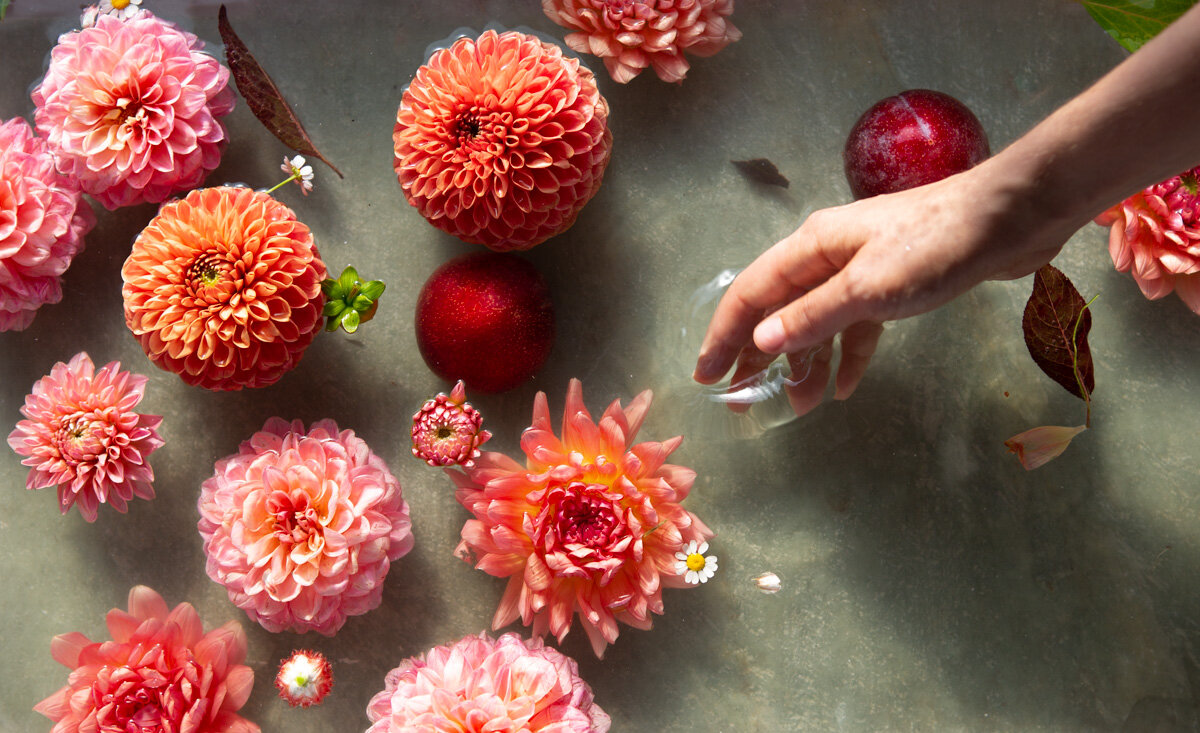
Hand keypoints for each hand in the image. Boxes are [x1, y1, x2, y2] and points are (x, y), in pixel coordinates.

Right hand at [692, 163, 1072, 416]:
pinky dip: (846, 356)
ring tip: (796, 405)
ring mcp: (861, 270)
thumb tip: (761, 342)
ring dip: (804, 364)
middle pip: (778, 310)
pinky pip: (856, 326)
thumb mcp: (868, 288)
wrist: (1009, 219)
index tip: (706, 377)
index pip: (750, 295)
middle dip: (758, 356)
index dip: (724, 336)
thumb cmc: (934, 246)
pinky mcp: (894, 285)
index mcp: (811, 248)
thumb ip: (814, 317)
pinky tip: (842, 387)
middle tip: (742, 401)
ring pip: (817, 323)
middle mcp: (828, 256)